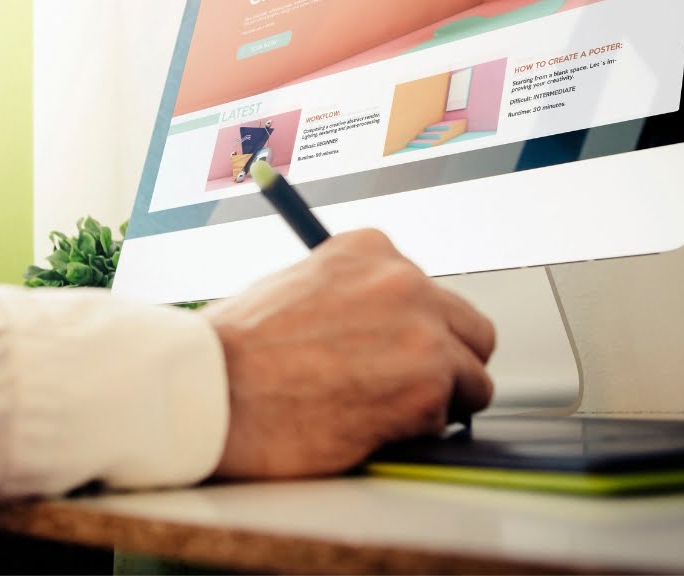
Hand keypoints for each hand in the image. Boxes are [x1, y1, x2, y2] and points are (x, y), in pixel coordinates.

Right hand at [204, 229, 494, 478]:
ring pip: (473, 379)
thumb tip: (384, 331)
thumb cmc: (236, 350)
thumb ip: (352, 299)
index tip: (392, 354)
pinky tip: (365, 428)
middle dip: (445, 364)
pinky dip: (416, 433)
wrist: (210, 389)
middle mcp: (405, 280)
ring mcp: (422, 333)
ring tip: (379, 414)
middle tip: (403, 391)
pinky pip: (447, 420)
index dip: (413, 332)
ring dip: (436, 403)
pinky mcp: (425, 389)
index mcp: (371, 249)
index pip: (428, 292)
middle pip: (470, 331)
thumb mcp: (298, 287)